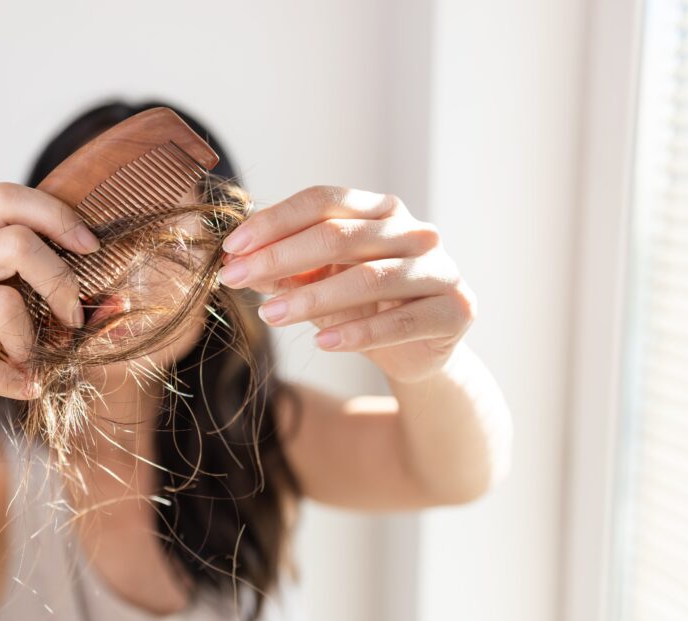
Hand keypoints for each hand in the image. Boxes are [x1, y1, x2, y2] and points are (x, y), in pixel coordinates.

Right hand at [0, 182, 100, 436]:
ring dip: (32, 342)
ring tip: (35, 364)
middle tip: (73, 323)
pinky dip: (9, 378)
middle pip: (14, 243)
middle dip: (60, 284)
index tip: (91, 249)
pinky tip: (22, 387)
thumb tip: (122, 307)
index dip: (55, 216)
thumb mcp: (20, 333)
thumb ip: (63, 315)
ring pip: (0, 302)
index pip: (7, 199)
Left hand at [217, 186, 475, 383]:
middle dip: (281, 257)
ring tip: (270, 316)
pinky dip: (357, 333)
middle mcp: (414, 231)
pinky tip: (321, 343)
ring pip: (369, 278)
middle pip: (340, 235)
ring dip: (312, 298)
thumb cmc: (365, 307)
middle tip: (236, 279)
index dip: (275, 221)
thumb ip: (286, 270)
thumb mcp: (319, 285)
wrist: (421, 352)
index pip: (324, 200)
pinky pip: (400, 322)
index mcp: (381, 210)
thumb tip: (235, 262)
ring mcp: (439, 269)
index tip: (232, 247)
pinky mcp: (455, 310)